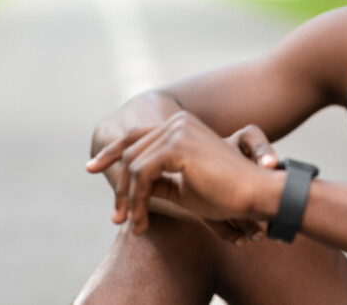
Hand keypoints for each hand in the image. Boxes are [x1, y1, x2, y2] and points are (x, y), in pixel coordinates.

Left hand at [87, 112, 282, 236]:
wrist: (255, 193)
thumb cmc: (226, 194)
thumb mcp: (183, 188)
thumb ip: (157, 181)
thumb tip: (129, 187)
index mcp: (180, 126)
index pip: (136, 136)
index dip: (112, 152)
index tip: (92, 169)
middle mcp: (177, 121)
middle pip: (130, 151)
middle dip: (120, 188)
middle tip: (117, 218)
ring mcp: (177, 130)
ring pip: (133, 165)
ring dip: (129, 199)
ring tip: (134, 225)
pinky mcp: (177, 145)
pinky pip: (141, 174)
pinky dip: (136, 199)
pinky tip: (141, 219)